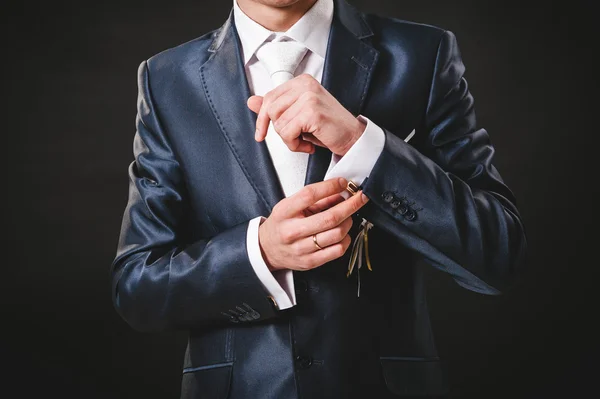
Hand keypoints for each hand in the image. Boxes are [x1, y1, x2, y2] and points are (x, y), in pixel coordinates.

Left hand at [247, 74, 366, 155]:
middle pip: (271, 110)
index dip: (262, 119)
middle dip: (280, 131)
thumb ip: (276, 107)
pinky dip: (295, 145)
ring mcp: (309, 97)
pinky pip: (287, 133)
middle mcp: (305, 85)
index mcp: (301, 82)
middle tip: (295, 138)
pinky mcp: (312, 112)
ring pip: (279, 124)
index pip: (269, 97)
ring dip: (289, 140)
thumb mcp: (298, 115)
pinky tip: (309, 145)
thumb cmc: (328, 128)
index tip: (261, 133)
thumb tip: (252, 101)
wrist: (353, 138)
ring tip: (305, 140)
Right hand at [258, 177, 368, 271]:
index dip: (330, 187)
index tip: (344, 183)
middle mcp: (292, 231)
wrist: (267, 249)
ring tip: (348, 216)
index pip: (310, 195)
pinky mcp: (310, 262)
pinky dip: (346, 239)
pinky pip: (337, 250)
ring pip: (337, 234)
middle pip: (329, 217)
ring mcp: (301, 249)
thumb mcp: (291, 205)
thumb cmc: (281, 224)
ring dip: (349, 222)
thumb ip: (315, 199)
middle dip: (351, 205)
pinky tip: (343, 233)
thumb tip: (341, 191)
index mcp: (285, 212)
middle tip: (361, 197)